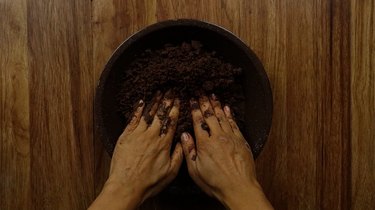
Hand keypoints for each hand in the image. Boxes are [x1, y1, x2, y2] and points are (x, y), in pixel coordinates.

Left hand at [89, 91, 182, 209]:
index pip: (171, 122)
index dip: (175, 109)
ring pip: (148, 114)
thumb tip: (183, 142)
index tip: (178, 100)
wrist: (126, 185)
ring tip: (159, 92)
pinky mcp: (126, 136)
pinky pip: (133, 119)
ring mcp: (137, 134)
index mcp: (163, 143)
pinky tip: (141, 102)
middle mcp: (151, 135)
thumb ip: (178, 155)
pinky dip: (138, 110)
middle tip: (171, 90)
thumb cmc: (148, 182)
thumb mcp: (170, 172)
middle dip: (167, 101)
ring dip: (154, 102)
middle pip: (161, 114)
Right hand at [180, 94, 272, 209]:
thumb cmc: (215, 182)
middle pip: (210, 116)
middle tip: (202, 93)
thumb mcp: (195, 170)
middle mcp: (218, 137)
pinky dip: (230, 115)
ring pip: (222, 117)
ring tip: (213, 96)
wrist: (238, 187)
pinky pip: (234, 124)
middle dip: (205, 103)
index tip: (192, 101)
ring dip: (217, 105)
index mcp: (204, 144)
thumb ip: (188, 151)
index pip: (198, 122)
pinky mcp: (241, 141)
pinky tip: (227, 108)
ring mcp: (231, 138)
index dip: (195, 110)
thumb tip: (184, 135)